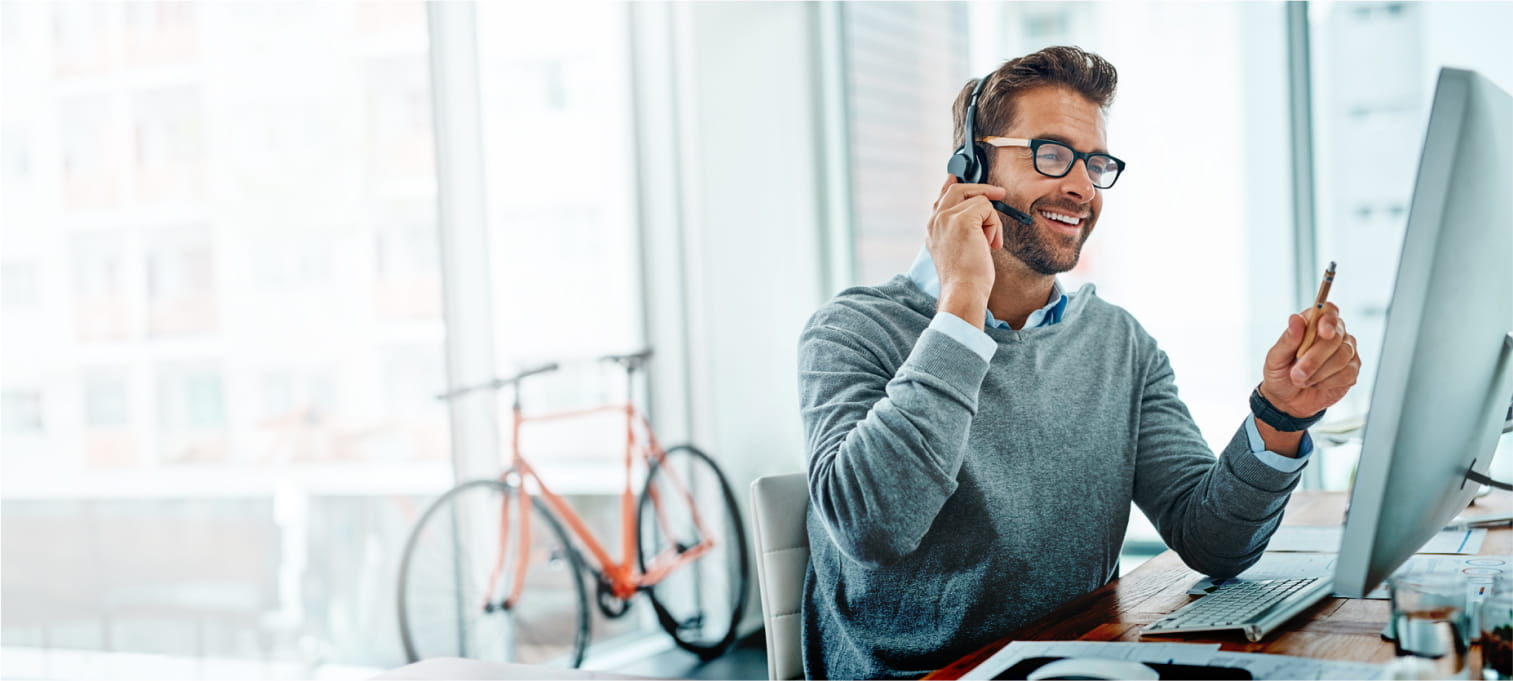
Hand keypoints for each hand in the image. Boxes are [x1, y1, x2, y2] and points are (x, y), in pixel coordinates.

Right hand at [928, 175, 1004, 325]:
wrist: (964, 291)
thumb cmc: (966, 277)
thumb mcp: (960, 249)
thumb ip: (961, 227)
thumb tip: (979, 207)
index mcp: (933, 229)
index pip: (941, 197)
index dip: (953, 184)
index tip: (958, 176)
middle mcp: (935, 220)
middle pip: (957, 189)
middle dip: (981, 190)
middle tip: (1000, 194)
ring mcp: (946, 218)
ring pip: (978, 199)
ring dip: (991, 220)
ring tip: (990, 242)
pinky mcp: (961, 219)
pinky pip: (987, 207)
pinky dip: (995, 225)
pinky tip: (991, 243)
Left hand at [1260, 303, 1361, 416]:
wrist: (1286, 400)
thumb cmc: (1280, 374)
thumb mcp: (1275, 358)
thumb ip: (1287, 339)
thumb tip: (1295, 319)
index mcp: (1312, 324)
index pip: (1328, 311)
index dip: (1328, 319)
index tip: (1323, 331)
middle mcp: (1333, 334)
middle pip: (1335, 337)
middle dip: (1315, 358)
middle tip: (1297, 373)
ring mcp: (1345, 352)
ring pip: (1342, 356)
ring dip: (1318, 372)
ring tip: (1301, 380)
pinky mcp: (1351, 371)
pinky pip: (1346, 374)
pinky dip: (1327, 382)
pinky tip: (1316, 384)